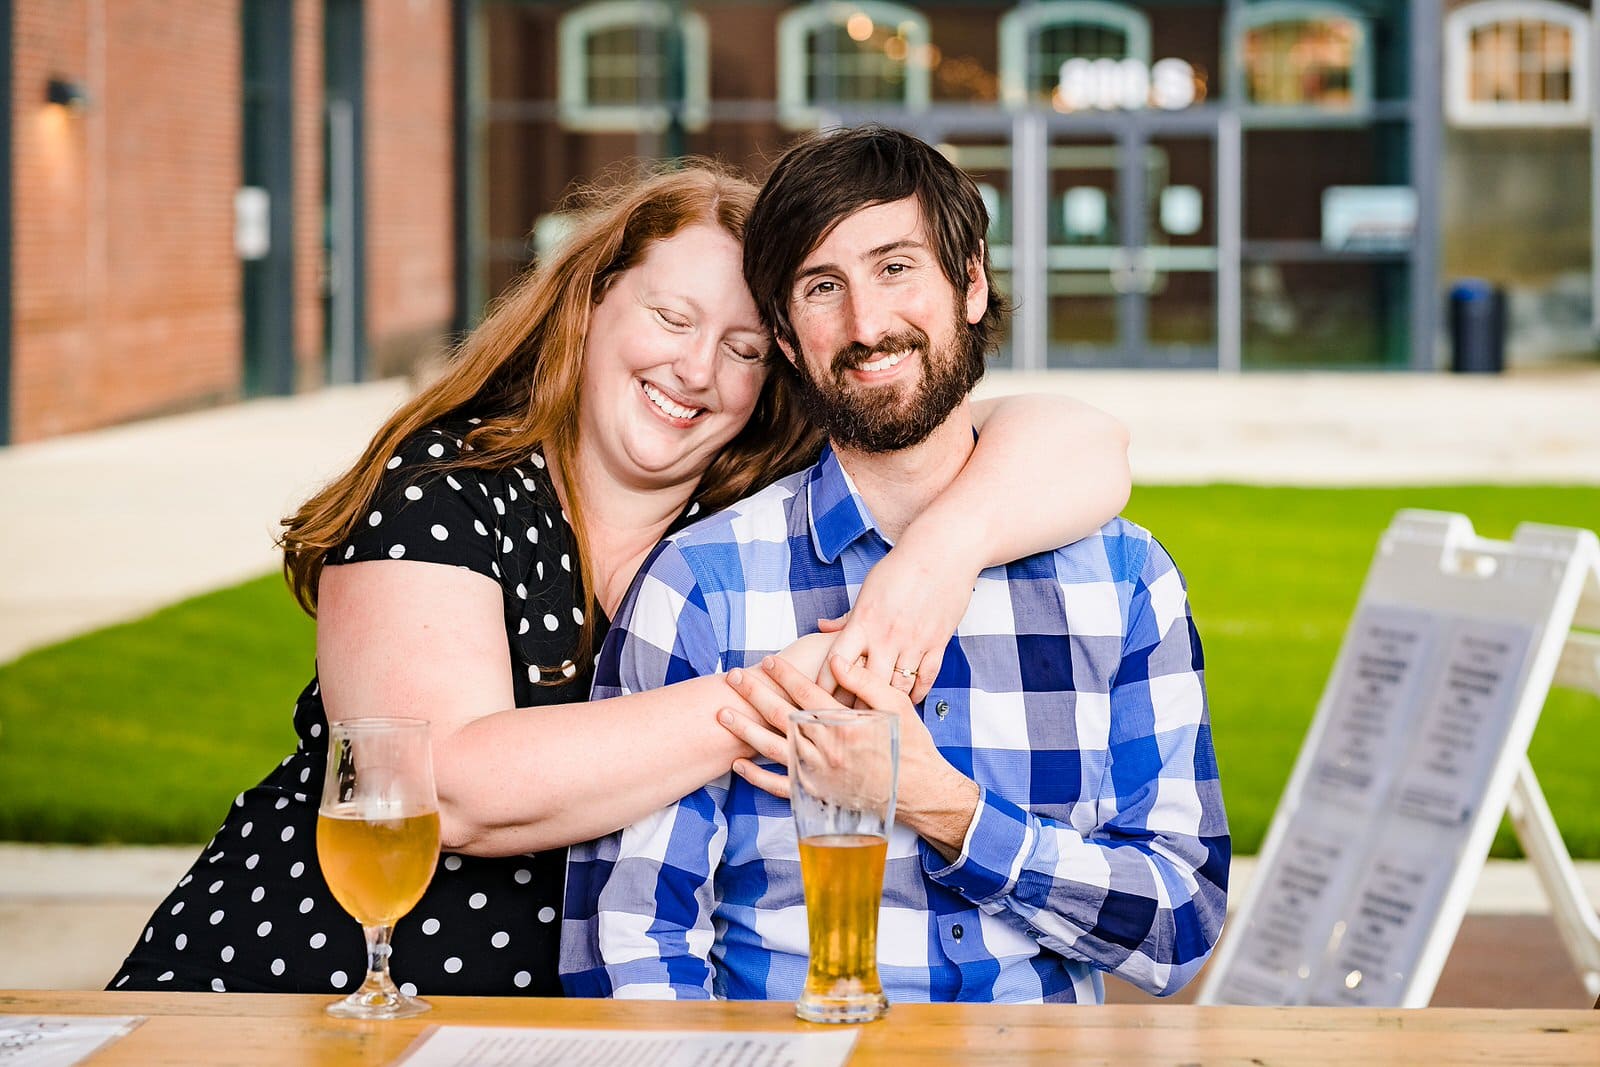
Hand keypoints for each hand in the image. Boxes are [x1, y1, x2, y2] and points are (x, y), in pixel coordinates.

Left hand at [727, 653, 978, 856]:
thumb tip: (836, 659)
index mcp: (844, 723)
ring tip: (722, 713)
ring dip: (745, 730)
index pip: (805, 693)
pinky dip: (757, 776)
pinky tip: (739, 764)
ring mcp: (818, 774)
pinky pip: (779, 786)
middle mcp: (825, 748)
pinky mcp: (815, 795)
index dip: (785, 675)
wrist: (919, 793)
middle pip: (780, 716)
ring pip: (772, 748)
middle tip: (733, 677)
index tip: (768, 661)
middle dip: (754, 694)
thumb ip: (864, 681)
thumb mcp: (896, 705)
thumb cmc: (909, 746)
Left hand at [818, 536, 978, 703]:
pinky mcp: (938, 643)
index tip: (816, 701)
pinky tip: (909, 702)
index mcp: (864, 621)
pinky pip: (926, 678)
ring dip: (887, 704)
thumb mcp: (867, 590)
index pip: (836, 661)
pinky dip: (917, 694)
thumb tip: (822, 628)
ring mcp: (915, 641)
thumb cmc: (900, 568)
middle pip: (866, 683)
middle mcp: (888, 635)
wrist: (942, 552)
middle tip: (845, 723)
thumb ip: (847, 617)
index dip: (824, 685)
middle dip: (855, 706)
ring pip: (898, 686)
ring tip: (875, 719)